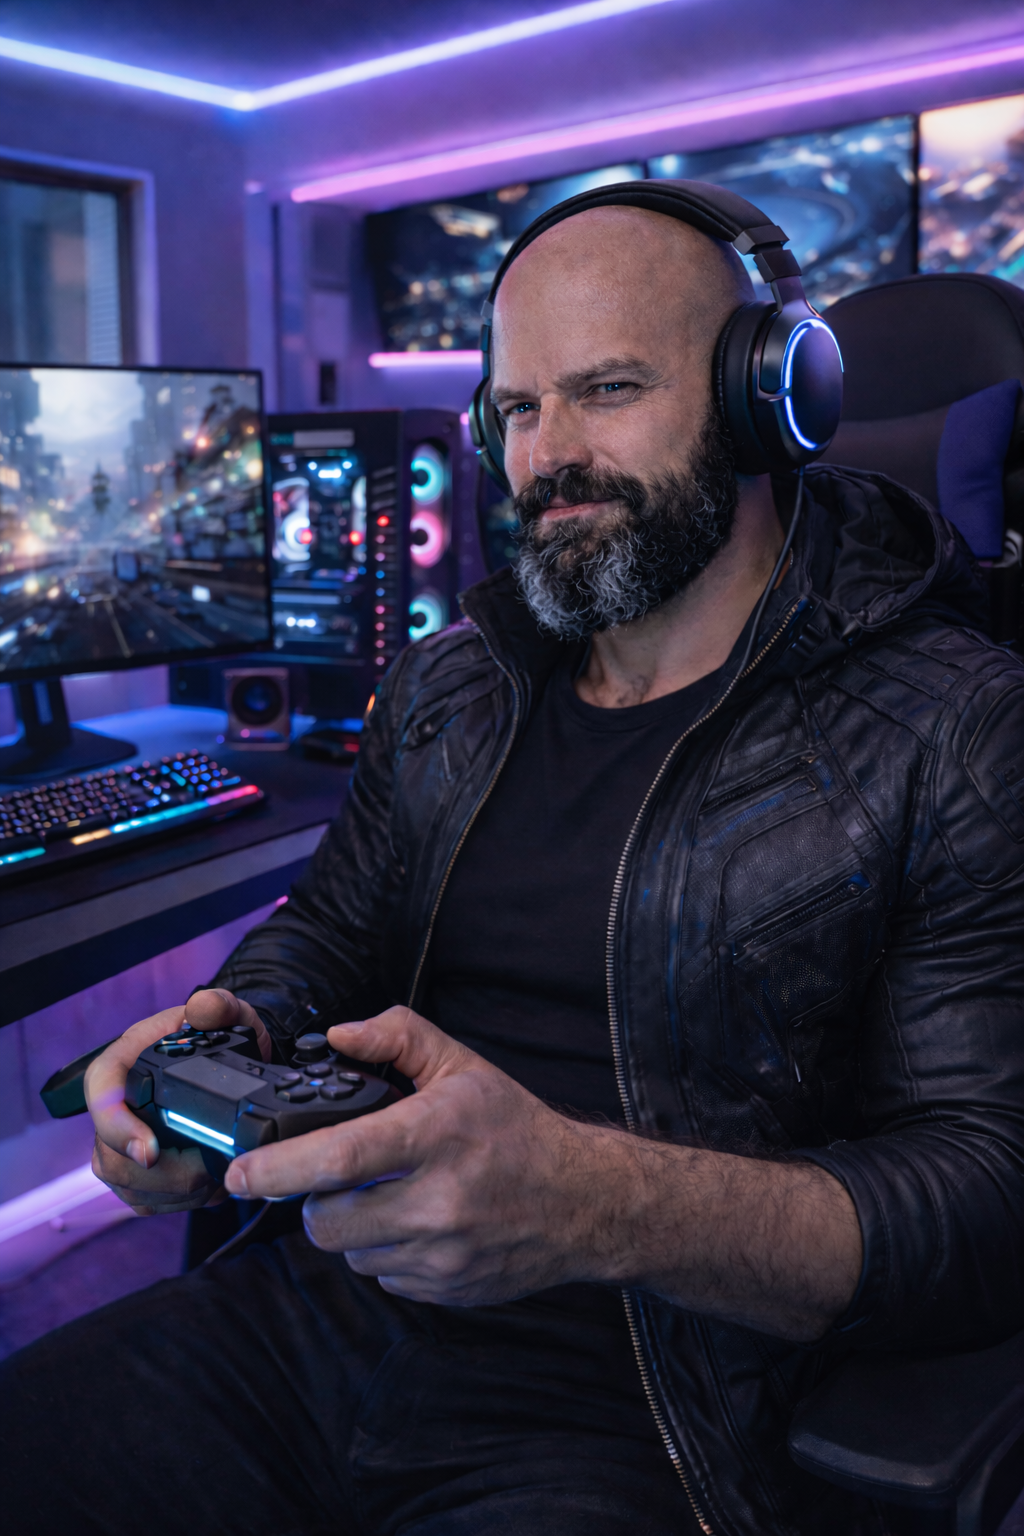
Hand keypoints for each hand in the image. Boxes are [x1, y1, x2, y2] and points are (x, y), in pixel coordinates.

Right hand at [86, 989, 271, 1216]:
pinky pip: (146, 1202)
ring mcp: (120, 1143)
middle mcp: (115, 1106)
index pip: (101, 1096)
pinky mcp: (135, 1173)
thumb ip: (218, 1006)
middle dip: (166, 1173)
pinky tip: (208, 1186)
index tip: (151, 1151)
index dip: (119, 1129)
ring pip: (129, 1186)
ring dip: (178, 1191)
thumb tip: (202, 1009)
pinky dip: (180, 1202)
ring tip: (216, 1175)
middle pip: (112, 1157)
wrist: (232, 1063)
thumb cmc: (221, 1038)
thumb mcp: (227, 1014)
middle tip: (210, 1168)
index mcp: (124, 1063)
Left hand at [222, 1005, 617, 1303]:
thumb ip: (397, 1036)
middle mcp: (438, 1201)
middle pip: (327, 1220)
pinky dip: (385, 1250)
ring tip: (391, 1195)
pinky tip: (418, 1222)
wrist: (582, 1201)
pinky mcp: (445, 1290)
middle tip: (340, 1175)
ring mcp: (442, 1254)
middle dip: (315, 1199)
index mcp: (435, 1137)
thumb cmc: (516, 1128)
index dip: (278, 1169)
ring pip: (350, 1251)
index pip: (340, 1159)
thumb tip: (336, 1036)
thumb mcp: (462, 1066)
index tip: (238, 1173)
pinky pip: (382, 1275)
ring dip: (353, 1226)